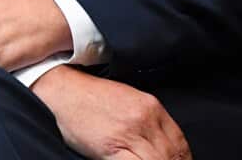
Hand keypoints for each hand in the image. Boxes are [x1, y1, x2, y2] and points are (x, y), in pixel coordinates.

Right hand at [33, 65, 190, 159]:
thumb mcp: (128, 101)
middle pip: (173, 156)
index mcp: (152, 107)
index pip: (180, 144)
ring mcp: (130, 132)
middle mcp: (145, 119)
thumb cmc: (90, 98)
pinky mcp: (113, 146)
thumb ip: (147, 122)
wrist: (61, 89)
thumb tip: (161, 149)